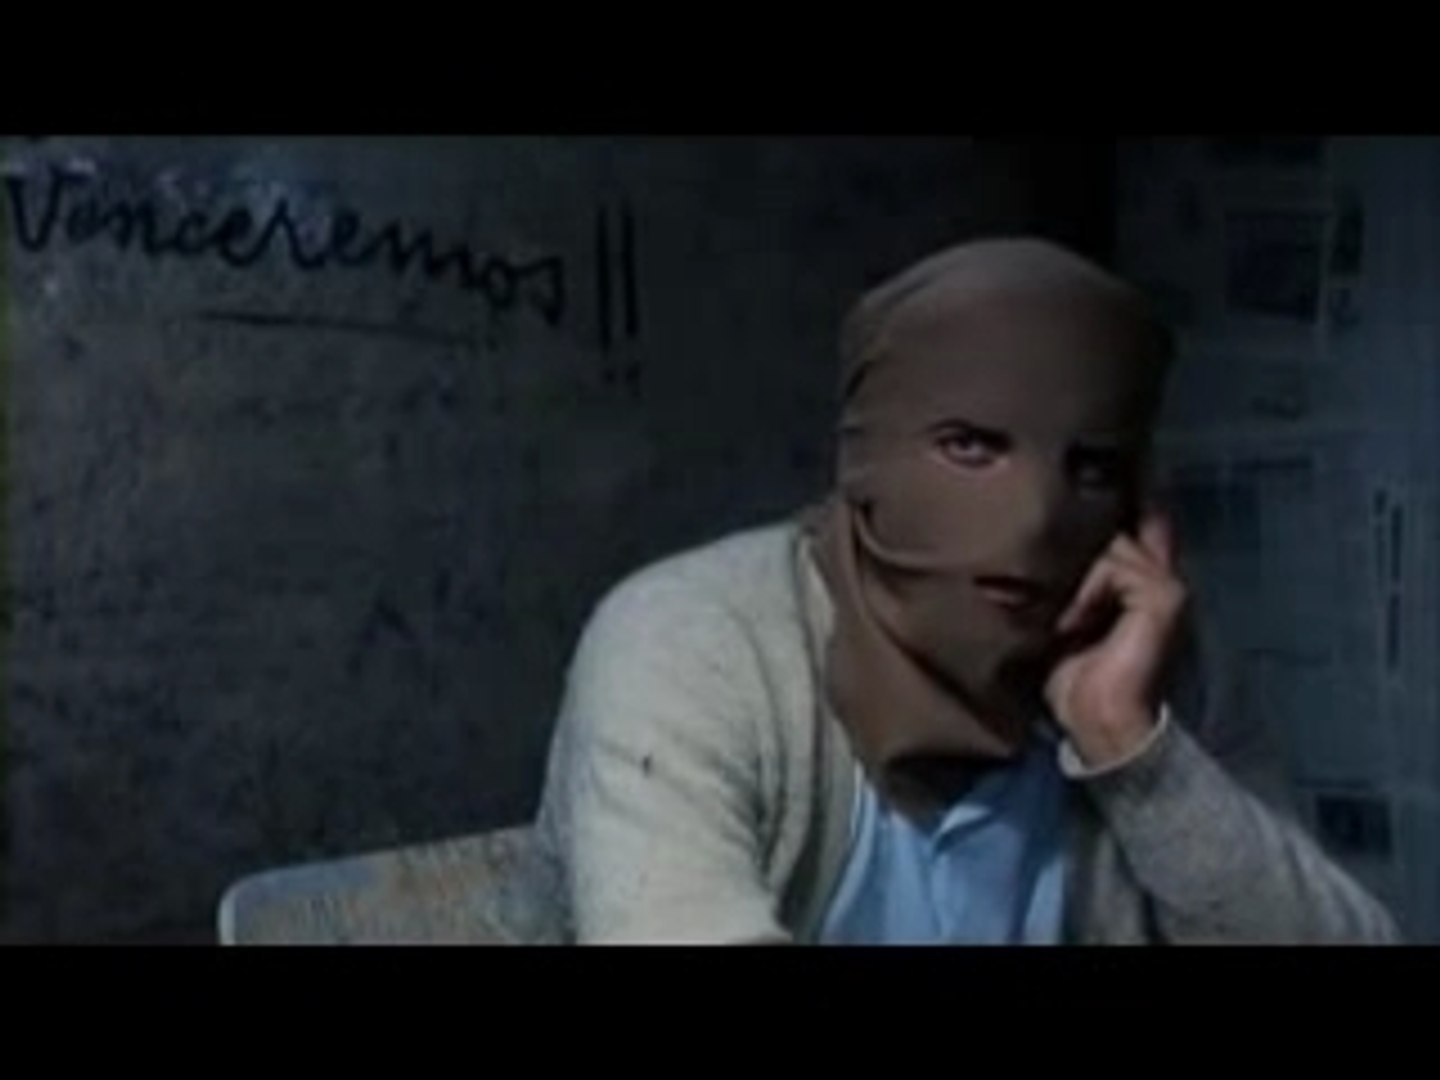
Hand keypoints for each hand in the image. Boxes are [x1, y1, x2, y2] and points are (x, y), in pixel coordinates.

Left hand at [1044, 506, 1188, 768]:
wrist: (1096, 720)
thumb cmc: (1070, 674)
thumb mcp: (1059, 614)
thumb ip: (1064, 576)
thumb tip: (1030, 536)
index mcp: (1140, 579)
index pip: (1132, 518)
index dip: (1106, 507)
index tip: (1063, 501)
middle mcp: (1161, 574)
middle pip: (1110, 524)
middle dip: (1069, 544)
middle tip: (1039, 579)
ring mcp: (1167, 584)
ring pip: (1108, 542)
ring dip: (1071, 580)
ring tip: (1059, 621)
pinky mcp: (1164, 597)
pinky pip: (1114, 566)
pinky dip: (1083, 594)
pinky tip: (1072, 626)